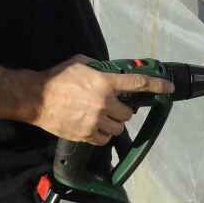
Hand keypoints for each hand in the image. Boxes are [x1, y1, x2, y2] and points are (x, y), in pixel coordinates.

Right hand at [29, 56, 173, 144]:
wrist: (35, 98)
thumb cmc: (56, 79)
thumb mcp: (80, 63)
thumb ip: (98, 68)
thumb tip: (107, 70)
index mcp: (105, 83)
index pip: (138, 84)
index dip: (157, 85)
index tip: (168, 88)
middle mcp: (104, 103)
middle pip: (128, 113)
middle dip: (122, 110)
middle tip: (112, 107)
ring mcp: (95, 121)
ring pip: (118, 128)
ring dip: (113, 123)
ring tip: (101, 118)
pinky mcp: (85, 135)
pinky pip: (103, 139)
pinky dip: (102, 135)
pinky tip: (93, 127)